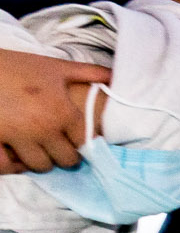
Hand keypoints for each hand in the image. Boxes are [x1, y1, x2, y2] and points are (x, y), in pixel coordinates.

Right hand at [0, 49, 104, 172]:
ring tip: (37, 151)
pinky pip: (6, 167)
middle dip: (63, 154)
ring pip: (40, 166)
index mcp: (62, 112)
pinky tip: (13, 156)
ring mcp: (17, 138)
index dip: (81, 142)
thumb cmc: (16, 66)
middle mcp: (43, 128)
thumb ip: (87, 73)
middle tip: (57, 147)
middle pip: (66, 159)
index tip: (75, 140)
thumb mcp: (53, 67)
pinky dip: (11, 165)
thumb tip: (115, 78)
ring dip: (40, 161)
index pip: (85, 143)